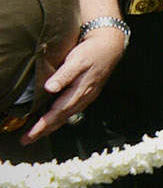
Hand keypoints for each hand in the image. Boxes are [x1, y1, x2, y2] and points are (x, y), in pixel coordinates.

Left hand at [27, 23, 125, 142]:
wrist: (111, 47)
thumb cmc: (92, 51)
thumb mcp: (77, 60)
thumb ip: (64, 75)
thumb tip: (49, 88)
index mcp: (80, 91)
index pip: (57, 113)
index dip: (43, 125)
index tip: (30, 135)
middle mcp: (83, 98)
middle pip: (61, 119)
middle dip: (43, 131)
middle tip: (26, 140)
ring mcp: (86, 97)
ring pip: (66, 117)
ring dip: (50, 127)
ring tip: (36, 134)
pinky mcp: (86, 94)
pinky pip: (71, 111)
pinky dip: (59, 119)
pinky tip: (54, 119)